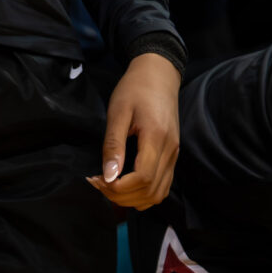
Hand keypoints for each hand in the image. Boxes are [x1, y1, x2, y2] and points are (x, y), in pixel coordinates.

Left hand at [89, 51, 178, 209]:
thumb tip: (108, 177)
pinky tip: (126, 184)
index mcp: (157, 137)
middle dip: (120, 196)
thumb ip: (113, 146)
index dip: (117, 188)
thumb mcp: (118, 113)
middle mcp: (171, 149)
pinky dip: (144, 194)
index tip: (96, 179)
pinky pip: (162, 186)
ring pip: (158, 193)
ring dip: (132, 198)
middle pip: (150, 191)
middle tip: (99, 182)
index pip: (142, 178)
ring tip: (111, 185)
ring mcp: (175, 153)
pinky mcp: (173, 153)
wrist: (159, 74)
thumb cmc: (135, 90)